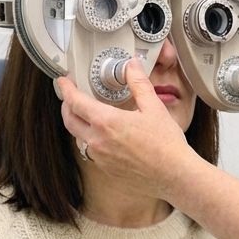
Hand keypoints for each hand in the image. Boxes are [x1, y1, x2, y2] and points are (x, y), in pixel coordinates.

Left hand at [57, 63, 194, 196]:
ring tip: (87, 115)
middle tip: (72, 96)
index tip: (64, 82)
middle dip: (67, 106)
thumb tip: (132, 65)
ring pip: (78, 136)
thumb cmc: (166, 143)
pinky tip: (103, 135)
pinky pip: (90, 150)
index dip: (66, 89)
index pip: (75, 101)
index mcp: (107, 122)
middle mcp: (98, 141)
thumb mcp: (153, 107)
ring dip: (78, 123)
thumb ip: (138, 83)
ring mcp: (100, 156)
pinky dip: (91, 139)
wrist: (174, 174)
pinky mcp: (106, 168)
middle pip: (69, 120)